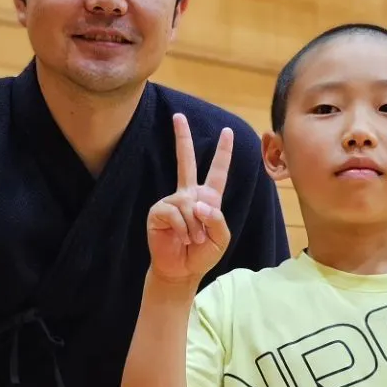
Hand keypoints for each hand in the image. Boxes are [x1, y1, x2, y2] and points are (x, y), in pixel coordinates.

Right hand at [147, 114, 232, 284]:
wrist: (181, 270)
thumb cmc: (202, 254)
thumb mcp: (221, 237)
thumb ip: (216, 218)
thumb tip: (198, 203)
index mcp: (207, 198)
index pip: (217, 171)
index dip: (223, 152)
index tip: (227, 132)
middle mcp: (188, 195)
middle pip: (185, 160)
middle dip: (182, 138)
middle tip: (178, 116)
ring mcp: (172, 201)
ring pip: (188, 203)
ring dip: (194, 226)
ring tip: (193, 240)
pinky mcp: (158, 211)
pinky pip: (175, 213)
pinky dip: (182, 228)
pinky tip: (182, 238)